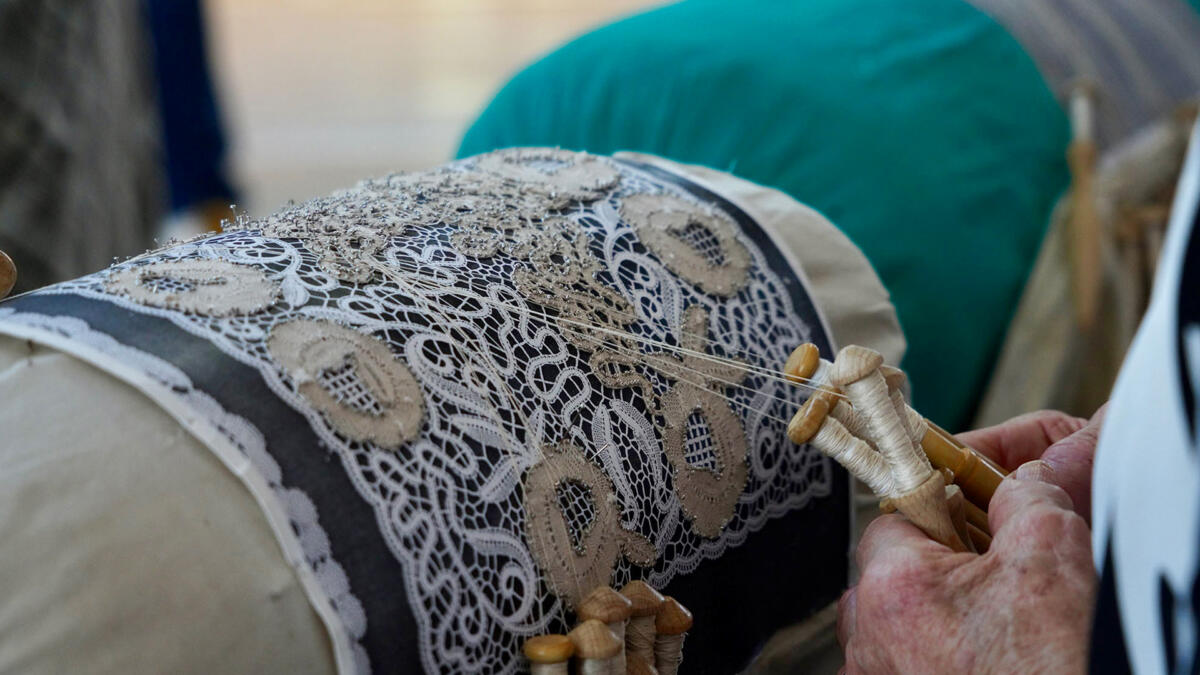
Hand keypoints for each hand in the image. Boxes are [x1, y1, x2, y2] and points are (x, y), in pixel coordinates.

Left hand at [837, 410, 1104, 673]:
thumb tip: (1022, 479)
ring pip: (900, 627)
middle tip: (998, 568)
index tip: (979, 508)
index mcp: (894, 588)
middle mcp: (872, 643)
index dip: (943, 505)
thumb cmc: (1056, 664)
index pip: (896, 515)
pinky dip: (940, 657)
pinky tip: (987, 659)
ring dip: (942, 616)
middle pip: (895, 574)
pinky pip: (909, 665)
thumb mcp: (1053, 556)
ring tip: (999, 623)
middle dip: (944, 563)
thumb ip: (1026, 497)